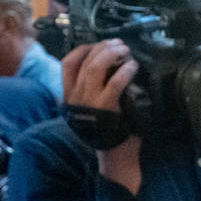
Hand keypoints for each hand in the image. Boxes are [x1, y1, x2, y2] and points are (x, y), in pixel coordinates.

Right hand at [62, 39, 141, 190]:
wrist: (114, 156)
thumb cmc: (107, 129)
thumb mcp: (93, 106)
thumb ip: (94, 86)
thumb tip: (109, 62)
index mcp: (68, 95)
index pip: (68, 63)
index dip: (83, 49)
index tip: (99, 45)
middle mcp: (74, 97)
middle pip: (85, 60)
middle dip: (104, 48)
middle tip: (120, 45)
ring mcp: (88, 101)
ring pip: (96, 67)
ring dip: (113, 54)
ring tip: (126, 52)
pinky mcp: (105, 107)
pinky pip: (115, 82)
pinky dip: (125, 70)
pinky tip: (133, 67)